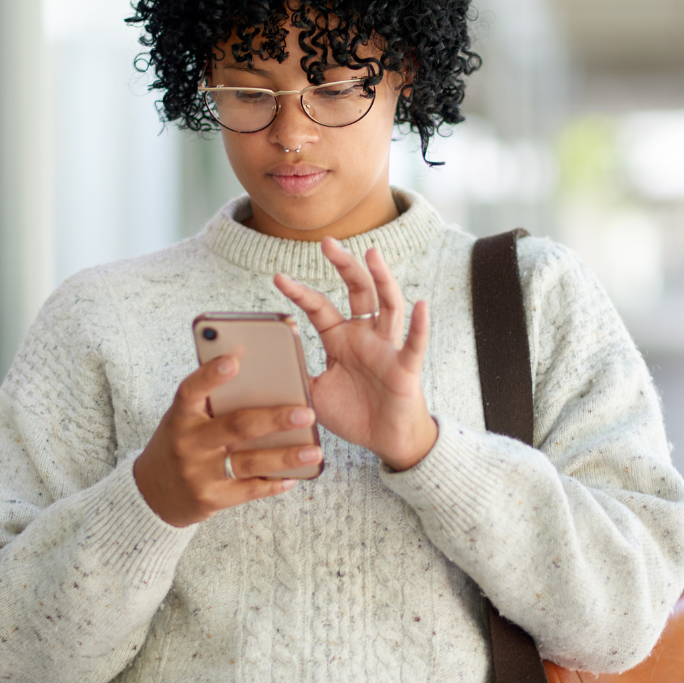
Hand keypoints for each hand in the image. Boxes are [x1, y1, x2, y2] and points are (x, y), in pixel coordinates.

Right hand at [133, 355, 319, 526]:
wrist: (153, 493)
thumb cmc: (181, 442)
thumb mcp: (184, 418)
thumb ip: (212, 399)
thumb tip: (251, 364)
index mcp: (180, 416)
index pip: (192, 391)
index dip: (211, 375)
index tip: (235, 360)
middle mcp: (188, 444)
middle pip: (235, 427)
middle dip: (274, 420)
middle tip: (307, 413)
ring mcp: (199, 474)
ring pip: (248, 462)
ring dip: (285, 457)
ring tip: (314, 452)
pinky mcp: (211, 499)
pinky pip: (250, 490)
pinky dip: (274, 482)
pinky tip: (297, 475)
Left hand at [274, 238, 437, 470]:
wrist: (386, 440)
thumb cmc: (353, 413)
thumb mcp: (314, 393)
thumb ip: (294, 375)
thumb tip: (263, 368)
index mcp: (341, 339)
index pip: (320, 307)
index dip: (300, 292)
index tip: (278, 277)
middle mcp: (365, 335)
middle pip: (357, 291)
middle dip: (343, 265)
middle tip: (327, 242)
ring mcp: (387, 348)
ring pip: (388, 305)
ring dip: (381, 279)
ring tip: (372, 253)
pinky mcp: (405, 367)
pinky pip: (414, 343)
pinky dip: (419, 325)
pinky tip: (420, 305)